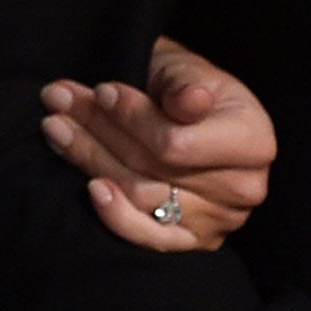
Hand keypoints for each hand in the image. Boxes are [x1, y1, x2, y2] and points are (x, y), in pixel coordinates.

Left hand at [38, 34, 276, 253]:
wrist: (193, 113)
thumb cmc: (190, 87)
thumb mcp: (189, 69)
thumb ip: (186, 84)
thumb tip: (189, 102)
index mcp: (253, 141)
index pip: (177, 143)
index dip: (134, 118)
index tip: (101, 91)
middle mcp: (243, 189)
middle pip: (152, 169)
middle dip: (97, 130)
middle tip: (58, 101)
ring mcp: (217, 221)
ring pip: (140, 196)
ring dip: (90, 159)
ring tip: (56, 128)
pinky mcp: (190, 241)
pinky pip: (149, 239)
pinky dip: (116, 216)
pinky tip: (90, 187)